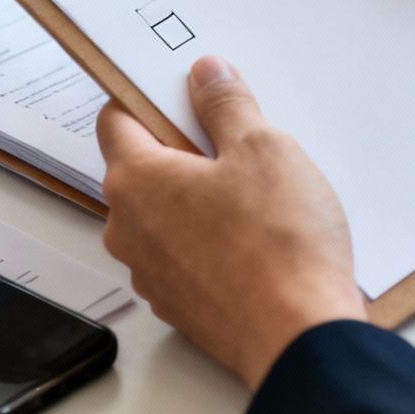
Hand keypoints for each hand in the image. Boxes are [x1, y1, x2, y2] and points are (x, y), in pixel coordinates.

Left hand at [96, 56, 365, 388]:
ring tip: (256, 194)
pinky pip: (185, 253)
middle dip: (185, 148)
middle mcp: (128, 229)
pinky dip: (210, 238)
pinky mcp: (179, 303)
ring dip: (199, 196)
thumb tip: (206, 76)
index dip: (148, 98)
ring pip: (165, 213)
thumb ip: (226, 105)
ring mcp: (151, 272)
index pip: (115, 119)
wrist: (299, 337)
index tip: (184, 91)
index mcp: (135, 180)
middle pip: (143, 167)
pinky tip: (256, 237)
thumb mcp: (262, 147)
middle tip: (237, 141)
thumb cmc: (278, 244)